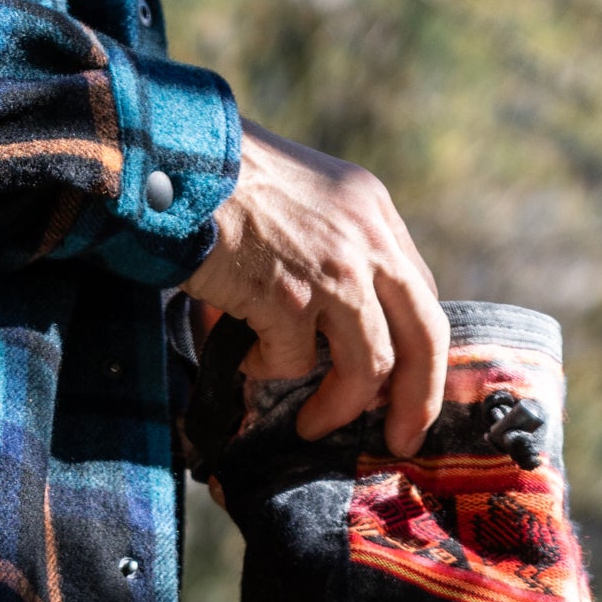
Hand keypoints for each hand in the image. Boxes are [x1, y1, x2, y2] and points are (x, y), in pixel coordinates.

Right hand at [185, 118, 448, 457]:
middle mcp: (367, 238)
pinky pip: (292, 364)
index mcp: (373, 212)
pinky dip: (266, 370)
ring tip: (311, 424)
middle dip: (418, 400)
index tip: (404, 393)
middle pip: (424, 335)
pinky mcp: (289, 297)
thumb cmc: (226, 183)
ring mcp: (333, 270)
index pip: (421, 296)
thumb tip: (330, 330)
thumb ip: (331, 249)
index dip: (420, 353)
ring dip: (340, 407)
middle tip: (401, 440)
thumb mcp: (304, 200)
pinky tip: (244, 352)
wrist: (178, 161)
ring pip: (369, 366)